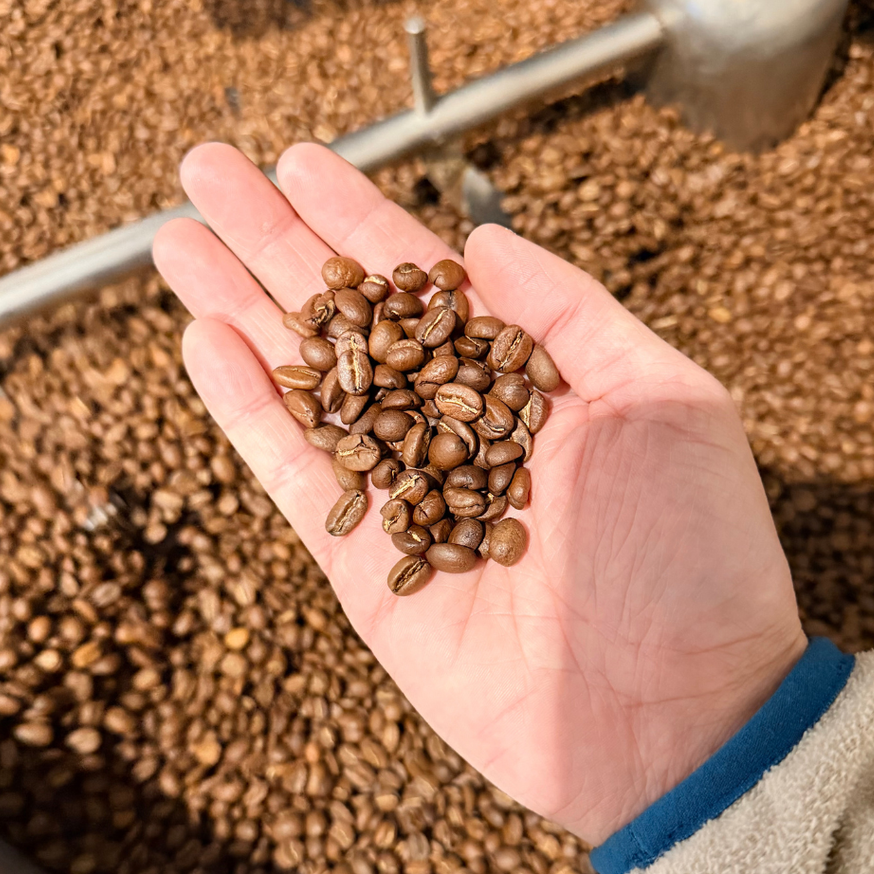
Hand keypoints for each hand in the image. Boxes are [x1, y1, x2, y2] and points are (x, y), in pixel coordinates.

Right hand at [153, 142, 805, 845]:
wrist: (677, 712)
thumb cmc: (695, 556)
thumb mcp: (664, 401)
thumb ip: (568, 315)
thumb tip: (484, 244)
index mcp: (531, 385)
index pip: (427, 283)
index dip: (360, 220)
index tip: (300, 161)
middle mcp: (460, 432)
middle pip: (351, 321)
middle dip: (277, 245)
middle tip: (207, 171)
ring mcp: (408, 499)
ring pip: (308, 386)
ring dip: (241, 310)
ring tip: (177, 239)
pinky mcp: (368, 569)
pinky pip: (297, 477)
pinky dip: (248, 411)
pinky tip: (203, 341)